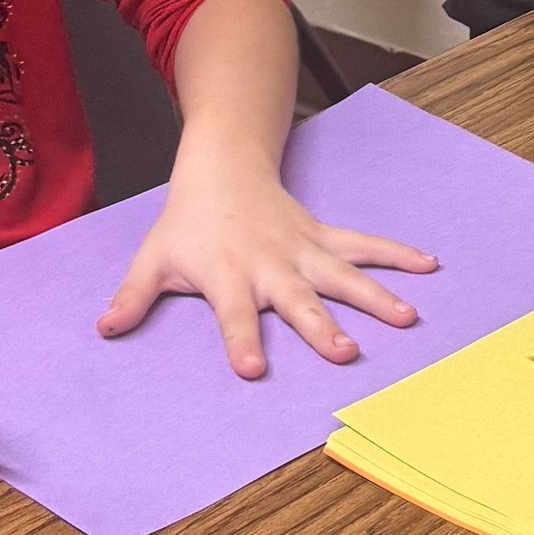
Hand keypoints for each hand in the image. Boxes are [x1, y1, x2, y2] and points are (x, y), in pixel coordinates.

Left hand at [97, 152, 438, 377]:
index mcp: (229, 275)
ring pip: (343, 275)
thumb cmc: (187, 221)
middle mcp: (272, 265)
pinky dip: (398, 254)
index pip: (234, 315)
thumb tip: (104, 329)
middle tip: (345, 353)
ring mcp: (304, 250)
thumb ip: (133, 297)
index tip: (253, 370)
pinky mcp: (324, 237)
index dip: (242, 340)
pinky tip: (429, 266)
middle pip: (299, 301)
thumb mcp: (153, 257)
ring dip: (376, 295)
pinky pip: (365, 245)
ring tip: (407, 317)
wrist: (222, 165)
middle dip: (322, 328)